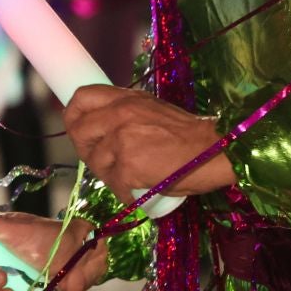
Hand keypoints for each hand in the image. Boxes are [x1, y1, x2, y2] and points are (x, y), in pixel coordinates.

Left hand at [63, 86, 235, 198]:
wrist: (217, 150)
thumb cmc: (191, 135)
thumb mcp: (154, 110)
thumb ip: (127, 114)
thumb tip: (102, 127)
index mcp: (127, 98)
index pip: (82, 97)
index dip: (73, 115)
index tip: (78, 128)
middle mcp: (120, 114)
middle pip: (79, 131)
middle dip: (86, 149)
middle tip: (102, 160)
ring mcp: (122, 140)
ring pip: (95, 162)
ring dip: (110, 175)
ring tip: (131, 178)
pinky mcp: (128, 166)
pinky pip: (113, 184)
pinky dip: (125, 193)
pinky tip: (141, 190)